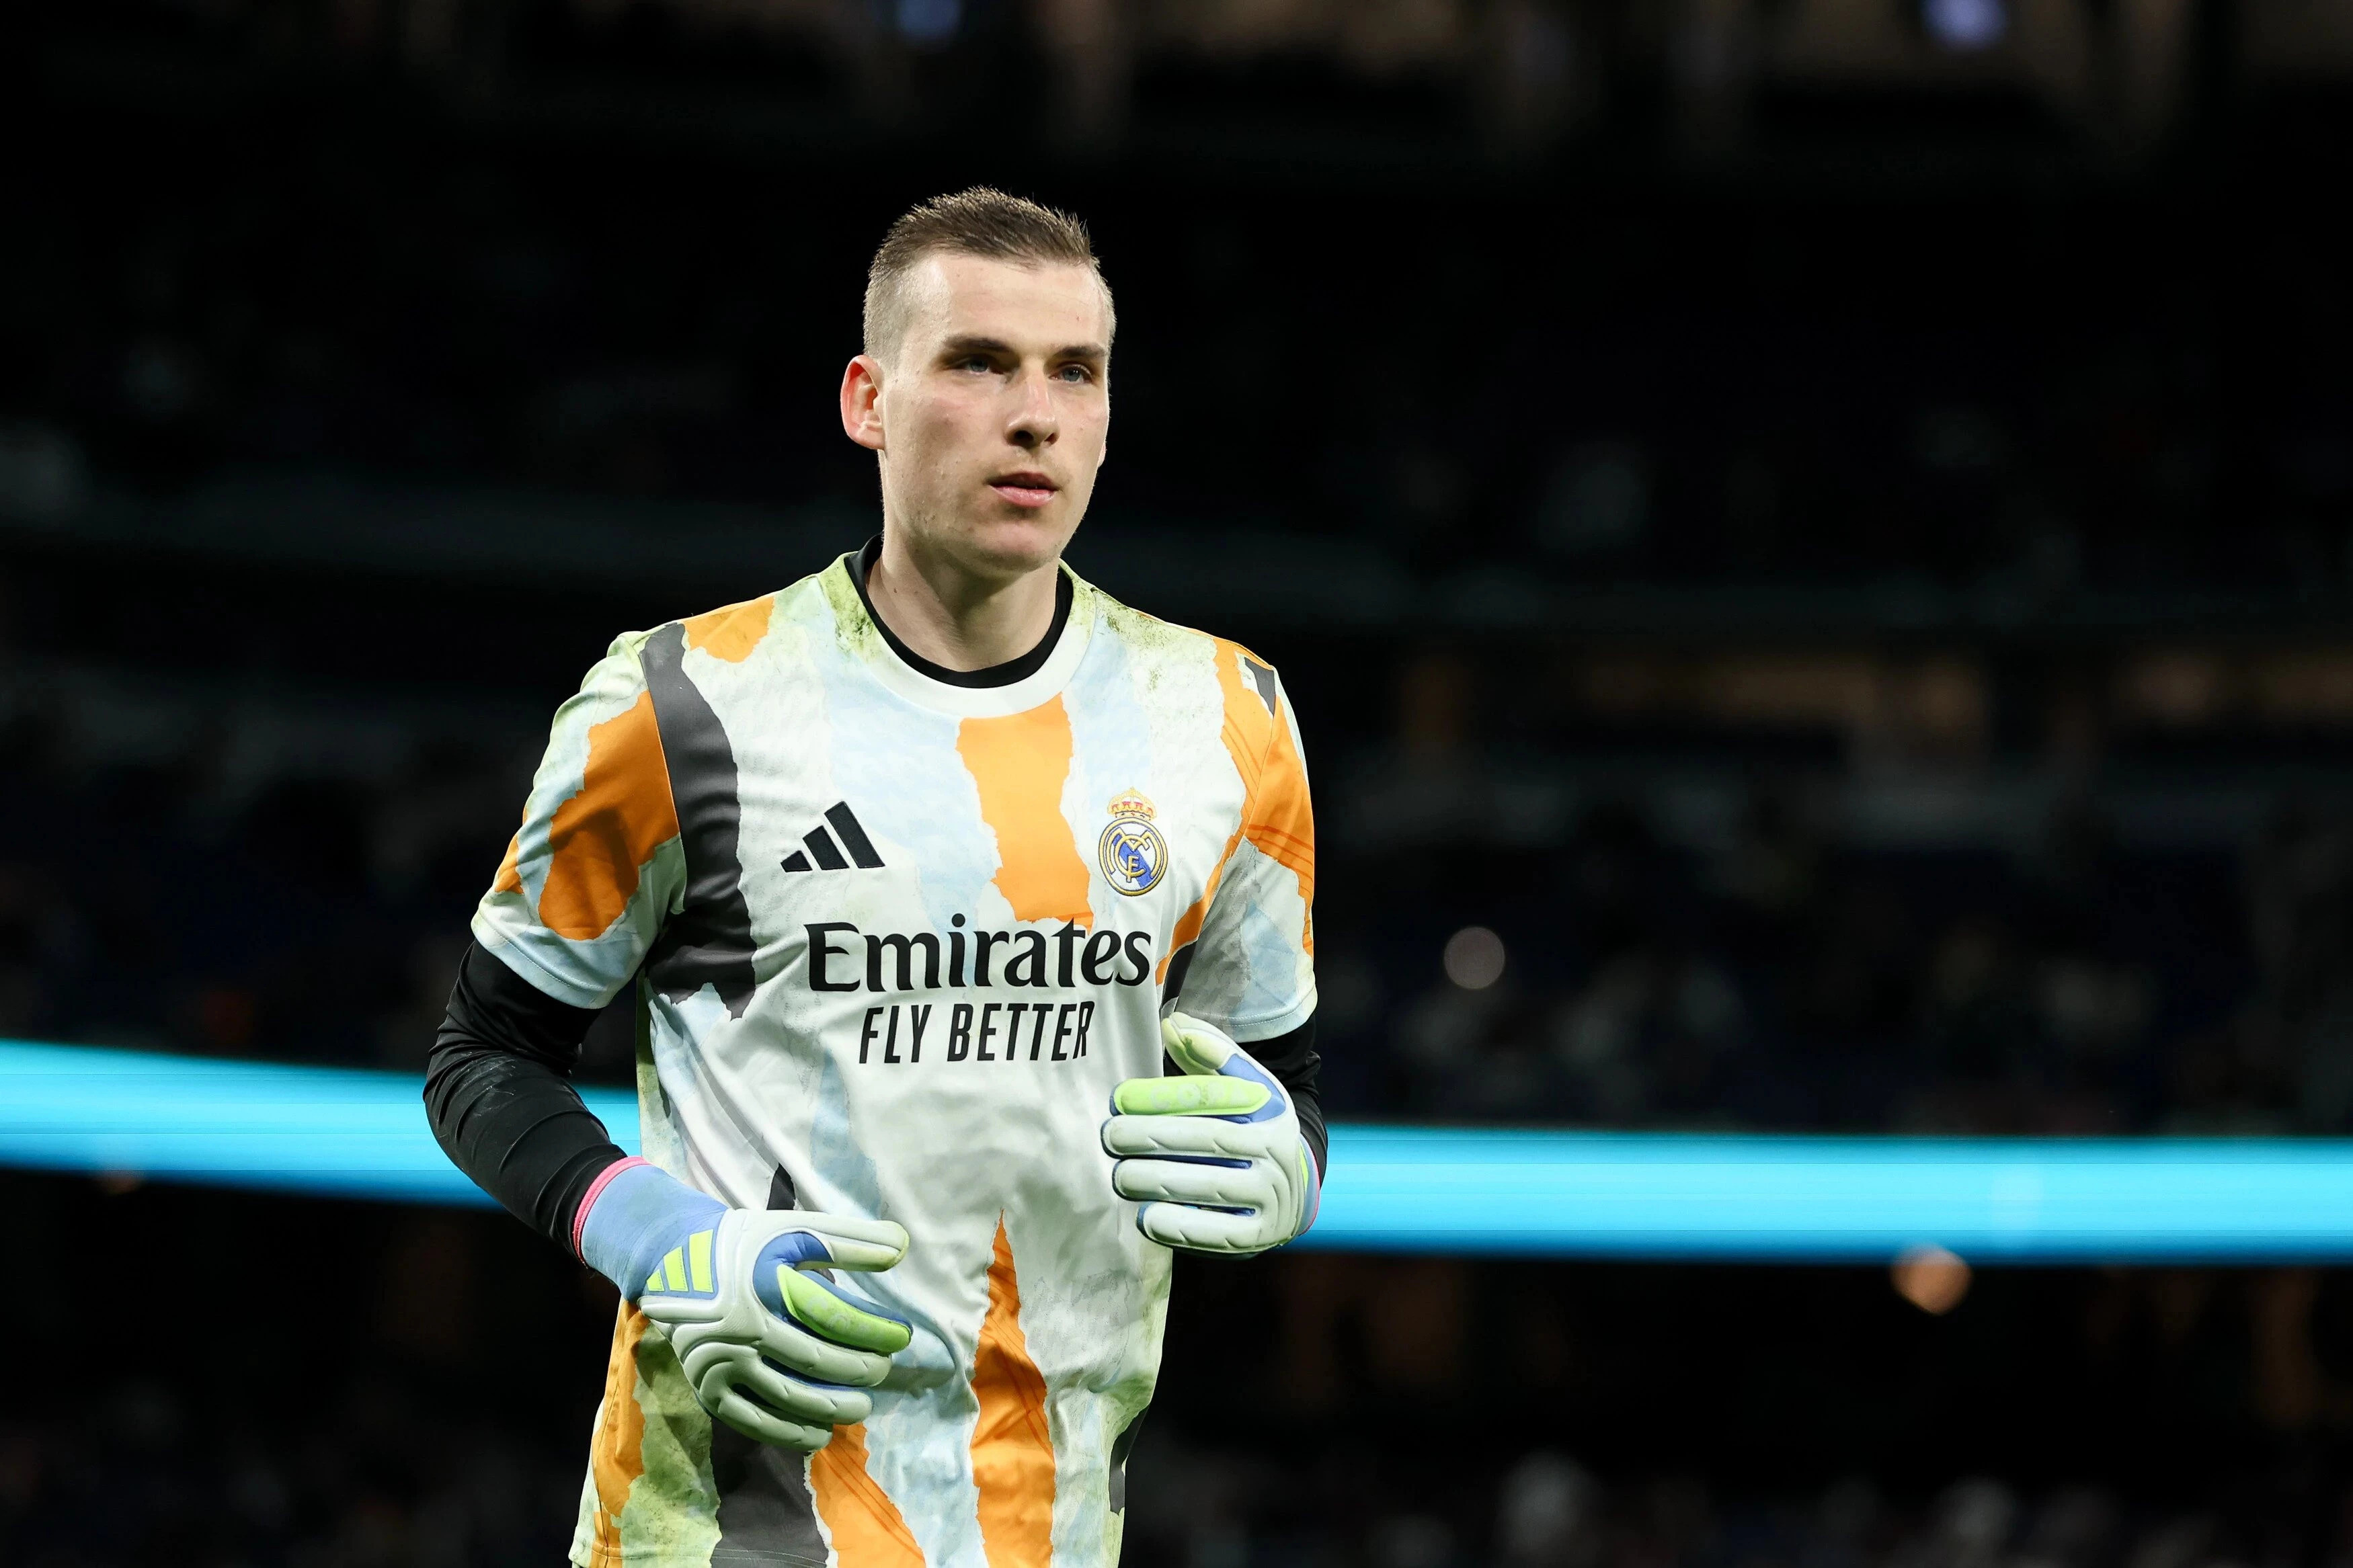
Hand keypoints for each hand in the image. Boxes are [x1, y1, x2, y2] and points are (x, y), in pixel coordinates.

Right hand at [578, 1162, 912, 1449]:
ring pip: (789, 1396)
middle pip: (816, 1359)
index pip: (834, 1315)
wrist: (673, 1263)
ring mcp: (722, 1361)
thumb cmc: (745, 1244)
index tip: (902, 1336)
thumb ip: (850, 1239)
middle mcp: (743, 1325)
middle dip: (860, 1370)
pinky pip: (754, 1420)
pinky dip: (790, 1433)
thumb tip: (902, 1247)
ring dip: (833, 1407)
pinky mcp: (707, 1387)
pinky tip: (821, 1433)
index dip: (875, 1329)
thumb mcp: (794, 1229)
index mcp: (767, 1282)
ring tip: (862, 1406)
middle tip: (883, 1370)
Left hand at [1101, 1012, 1320, 1255]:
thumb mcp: (1244, 1088)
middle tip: (1109, 1137)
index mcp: (1270, 1108)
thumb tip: (1172, 1024)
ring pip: (1212, 1186)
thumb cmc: (1250, 1129)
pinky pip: (1218, 1233)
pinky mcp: (1260, 1235)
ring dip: (1159, 1182)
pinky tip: (1145, 1218)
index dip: (1165, 1095)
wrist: (1293, 1191)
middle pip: (1210, 1140)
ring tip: (1120, 1176)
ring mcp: (1272, 1196)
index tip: (1120, 1097)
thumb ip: (1210, 1055)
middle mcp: (1277, 1151)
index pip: (1214, 1097)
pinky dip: (1181, 1227)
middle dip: (1153, 1137)